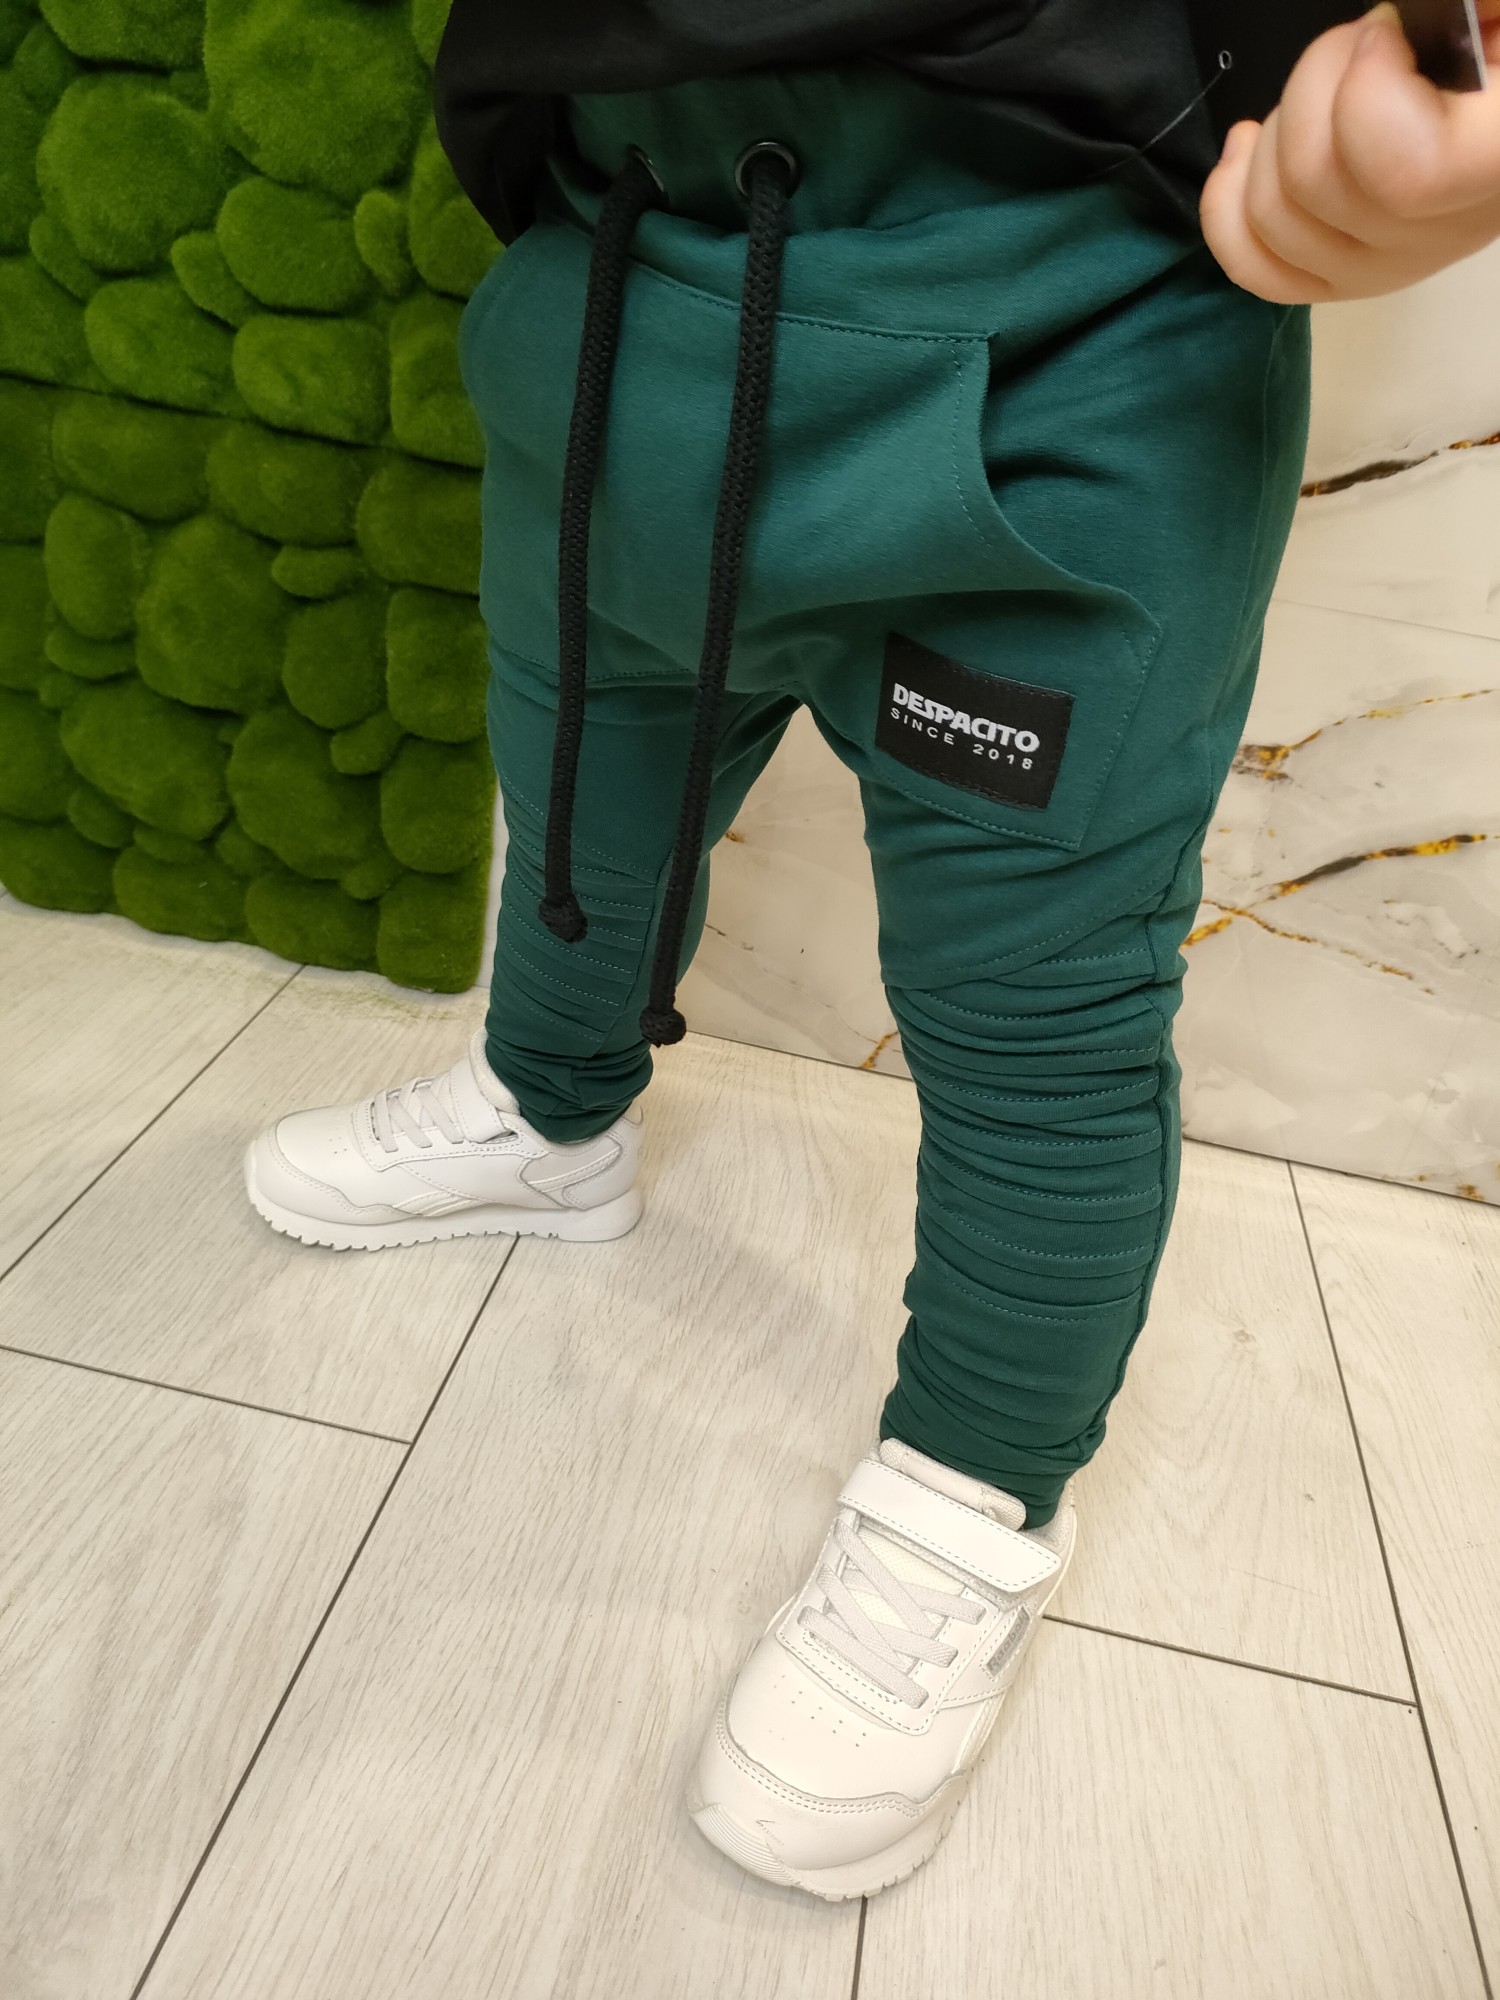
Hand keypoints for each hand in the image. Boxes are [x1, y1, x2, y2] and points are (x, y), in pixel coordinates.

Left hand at [1200, 1, 1499, 299]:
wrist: (1492, 107)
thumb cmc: (1491, 59)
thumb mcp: (1499, 18)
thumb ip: (1471, 11)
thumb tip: (1394, 27)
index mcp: (1495, 166)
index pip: (1408, 174)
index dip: (1366, 88)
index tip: (1384, 33)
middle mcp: (1439, 236)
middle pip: (1314, 181)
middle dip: (1313, 82)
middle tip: (1356, 44)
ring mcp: (1383, 267)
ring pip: (1272, 216)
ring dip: (1275, 131)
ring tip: (1321, 88)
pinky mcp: (1337, 278)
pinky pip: (1252, 267)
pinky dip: (1226, 205)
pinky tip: (1243, 150)